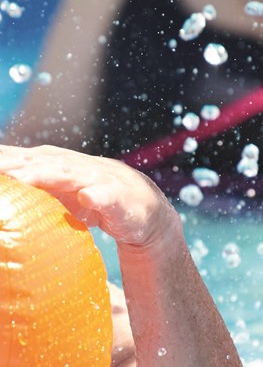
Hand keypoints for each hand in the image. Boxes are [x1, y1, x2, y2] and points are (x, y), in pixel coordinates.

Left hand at [0, 145, 179, 251]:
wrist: (145, 209)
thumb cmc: (95, 199)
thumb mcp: (60, 192)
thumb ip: (32, 185)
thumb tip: (4, 188)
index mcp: (55, 163)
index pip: (22, 157)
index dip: (4, 160)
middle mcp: (74, 165)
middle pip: (39, 161)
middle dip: (14, 165)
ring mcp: (98, 179)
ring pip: (67, 174)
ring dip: (44, 175)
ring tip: (20, 178)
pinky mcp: (119, 198)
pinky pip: (108, 196)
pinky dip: (97, 195)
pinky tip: (88, 197)